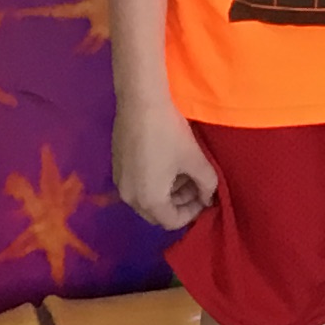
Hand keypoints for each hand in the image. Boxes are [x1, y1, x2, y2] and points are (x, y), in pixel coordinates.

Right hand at [114, 89, 219, 231]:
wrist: (140, 102)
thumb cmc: (169, 133)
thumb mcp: (195, 160)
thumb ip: (207, 185)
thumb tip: (207, 197)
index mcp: (149, 201)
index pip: (173, 222)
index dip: (193, 212)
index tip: (205, 195)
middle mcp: (130, 198)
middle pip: (158, 214)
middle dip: (180, 204)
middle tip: (195, 184)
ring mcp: (120, 182)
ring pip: (147, 199)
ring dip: (167, 192)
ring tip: (183, 171)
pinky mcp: (116, 167)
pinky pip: (137, 185)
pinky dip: (153, 182)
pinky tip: (165, 161)